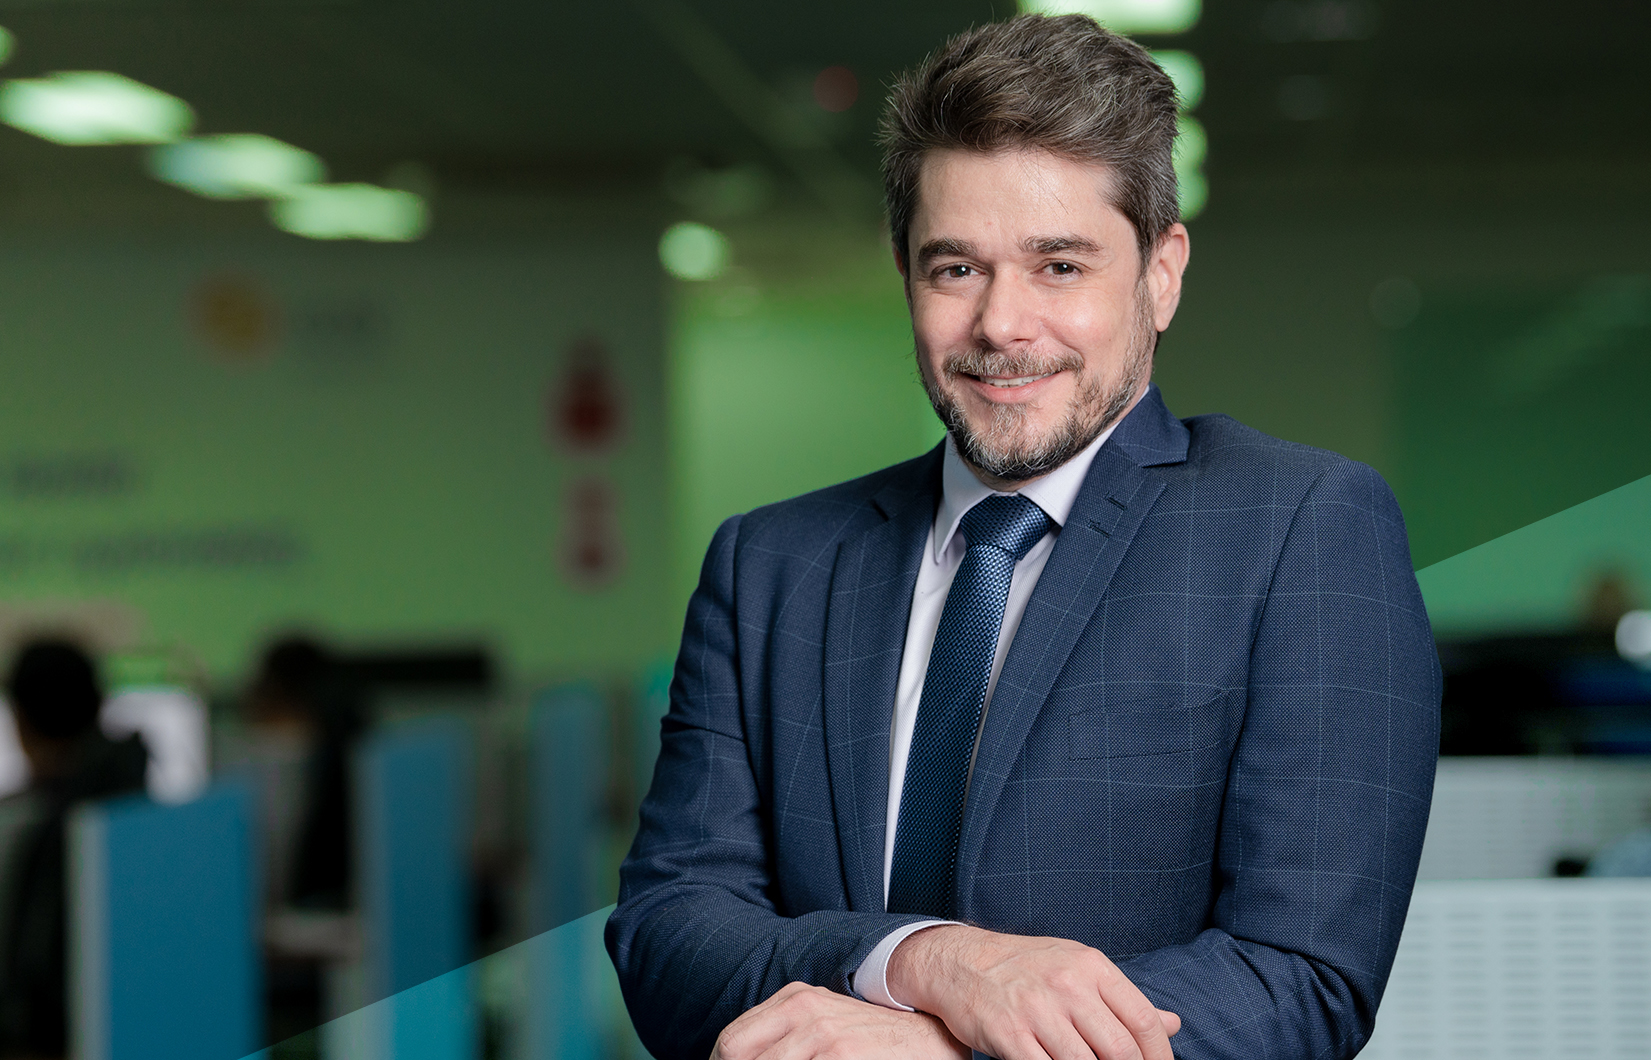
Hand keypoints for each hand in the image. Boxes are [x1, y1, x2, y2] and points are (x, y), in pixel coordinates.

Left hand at [712, 981, 968, 1059]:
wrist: (934, 1037)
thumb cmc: (876, 1039)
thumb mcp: (825, 1023)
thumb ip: (784, 1038)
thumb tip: (733, 1059)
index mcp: (795, 1001)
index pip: (730, 1043)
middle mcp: (804, 1013)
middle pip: (737, 1059)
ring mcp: (824, 1040)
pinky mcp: (841, 1058)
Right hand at [886, 925, 1180, 1059]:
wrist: (960, 962)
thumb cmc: (1025, 967)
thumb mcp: (1076, 968)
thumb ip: (1121, 999)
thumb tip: (1172, 1024)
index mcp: (1090, 966)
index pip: (1141, 1019)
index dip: (1160, 1056)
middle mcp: (1067, 984)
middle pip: (1120, 1049)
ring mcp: (1037, 1010)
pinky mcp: (1010, 1035)